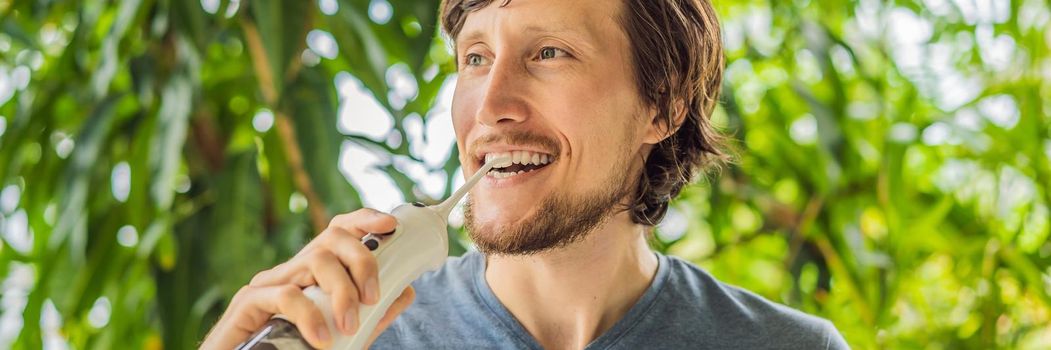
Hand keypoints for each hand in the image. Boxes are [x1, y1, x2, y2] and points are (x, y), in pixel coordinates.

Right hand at [200, 208, 416, 348]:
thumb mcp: (345, 334)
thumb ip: (373, 315)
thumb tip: (406, 290)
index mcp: (310, 275)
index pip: (337, 232)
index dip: (364, 220)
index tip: (389, 225)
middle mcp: (289, 272)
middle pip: (331, 238)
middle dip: (362, 261)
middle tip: (373, 297)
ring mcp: (267, 285)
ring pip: (314, 260)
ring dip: (341, 291)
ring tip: (349, 325)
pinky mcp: (247, 304)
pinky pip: (285, 295)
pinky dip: (309, 316)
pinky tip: (322, 339)